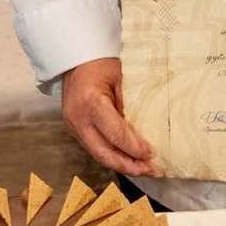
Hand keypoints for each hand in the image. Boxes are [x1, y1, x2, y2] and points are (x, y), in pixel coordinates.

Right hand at [61, 57, 155, 175]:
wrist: (76, 56)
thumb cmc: (100, 62)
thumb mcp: (122, 80)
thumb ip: (132, 106)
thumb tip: (148, 132)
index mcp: (90, 103)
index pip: (115, 135)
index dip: (134, 148)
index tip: (151, 154)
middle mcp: (78, 118)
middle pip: (104, 153)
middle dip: (128, 165)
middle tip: (149, 170)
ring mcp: (73, 125)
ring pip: (98, 154)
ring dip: (121, 164)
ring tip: (142, 169)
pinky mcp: (75, 128)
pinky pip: (94, 148)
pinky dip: (111, 156)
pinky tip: (127, 159)